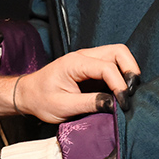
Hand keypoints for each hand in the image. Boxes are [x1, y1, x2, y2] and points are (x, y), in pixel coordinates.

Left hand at [16, 44, 141, 122]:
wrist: (28, 94)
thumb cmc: (41, 99)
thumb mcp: (63, 107)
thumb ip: (89, 103)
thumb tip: (114, 104)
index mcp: (75, 63)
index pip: (107, 67)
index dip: (120, 85)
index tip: (123, 104)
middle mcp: (84, 56)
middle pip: (119, 51)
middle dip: (130, 70)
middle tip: (131, 92)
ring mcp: (89, 60)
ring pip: (119, 55)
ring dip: (128, 71)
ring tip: (127, 93)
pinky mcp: (93, 69)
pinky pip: (114, 65)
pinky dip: (122, 76)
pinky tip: (121, 93)